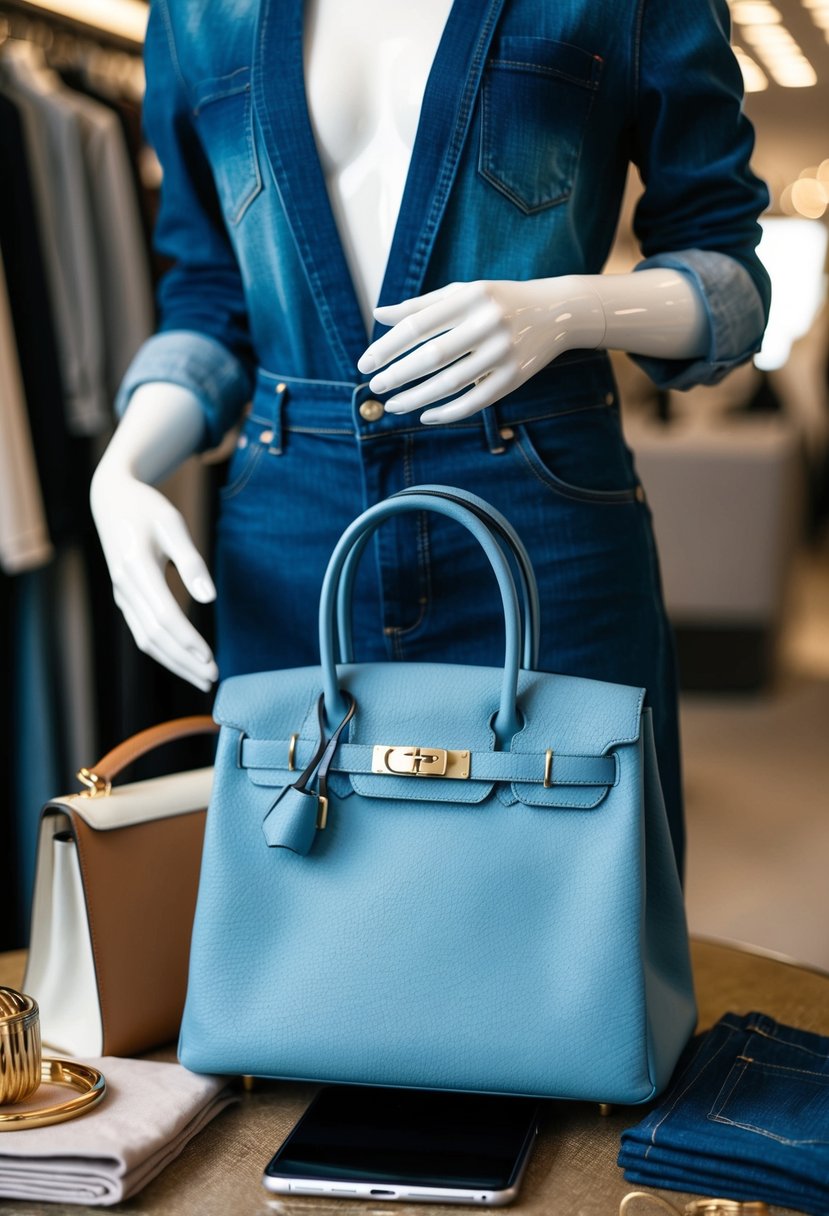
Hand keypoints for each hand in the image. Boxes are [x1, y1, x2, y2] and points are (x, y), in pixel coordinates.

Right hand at [91, 470, 218, 690]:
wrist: (111, 500)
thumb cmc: (148, 508)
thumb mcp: (173, 524)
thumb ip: (191, 561)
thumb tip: (210, 598)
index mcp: (137, 567)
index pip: (165, 615)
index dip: (188, 640)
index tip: (211, 658)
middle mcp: (125, 586)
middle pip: (155, 636)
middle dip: (184, 661)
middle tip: (213, 678)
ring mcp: (122, 595)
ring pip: (146, 639)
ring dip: (174, 662)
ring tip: (202, 677)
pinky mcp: (124, 598)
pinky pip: (142, 632)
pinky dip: (163, 651)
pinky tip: (183, 661)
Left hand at [357, 277, 603, 423]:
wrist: (556, 312)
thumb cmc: (497, 301)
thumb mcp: (462, 293)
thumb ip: (421, 305)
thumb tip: (379, 315)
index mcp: (469, 297)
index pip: (417, 326)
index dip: (386, 348)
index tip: (364, 365)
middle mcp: (488, 323)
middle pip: (432, 356)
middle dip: (397, 375)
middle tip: (375, 387)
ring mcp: (503, 352)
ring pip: (451, 384)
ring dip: (417, 399)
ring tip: (393, 405)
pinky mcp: (515, 377)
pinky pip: (475, 402)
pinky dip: (447, 413)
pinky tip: (425, 416)